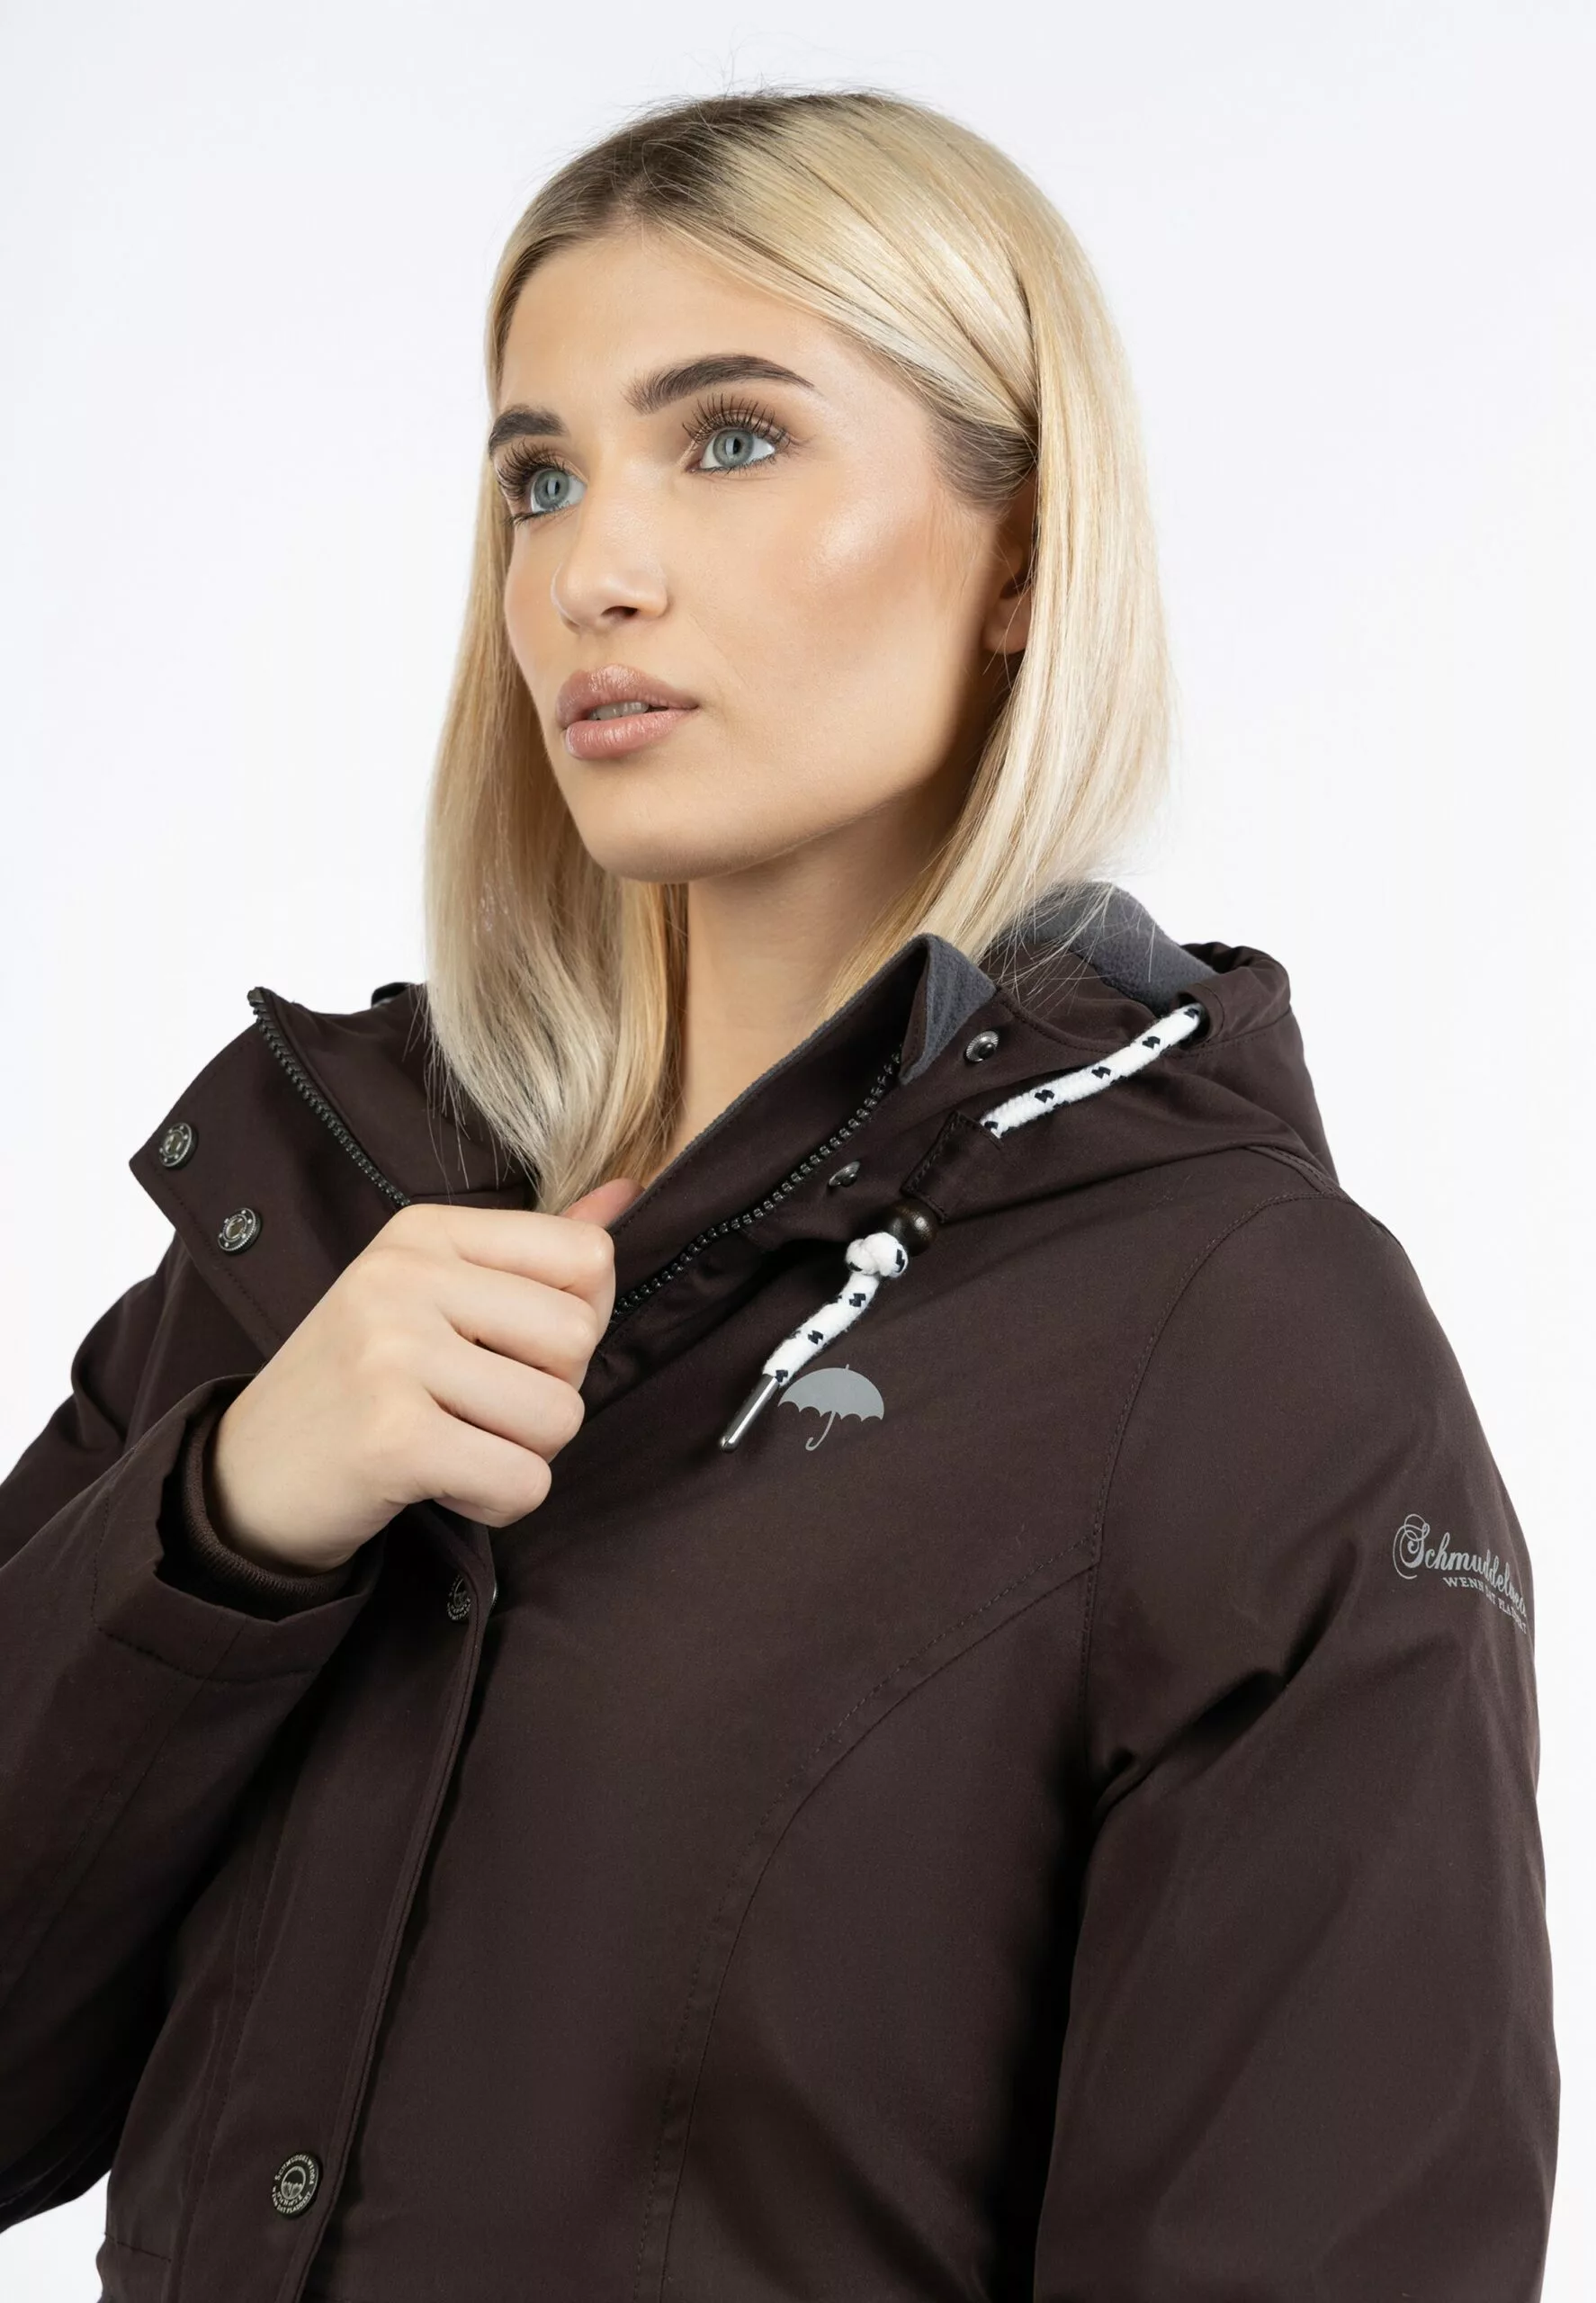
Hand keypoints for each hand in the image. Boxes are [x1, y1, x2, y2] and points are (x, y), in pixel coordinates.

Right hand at [206, 1177, 642, 1573]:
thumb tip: (630, 1192)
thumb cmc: (361, 1383)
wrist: (245, 1477)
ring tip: (455, 1444)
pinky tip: (444, 1486)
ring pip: (559, 1417)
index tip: (512, 1351)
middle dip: (549, 1394)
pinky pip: (522, 1481)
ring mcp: (393, 1354)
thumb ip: (535, 1253)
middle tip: (476, 1409)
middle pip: (579, 1340)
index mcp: (424, 1232)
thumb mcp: (434, 1295)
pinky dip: (498, 1502)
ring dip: (523, 1454)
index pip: (587, 1260)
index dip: (577, 1323)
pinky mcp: (394, 1438)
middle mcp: (404, 1277)